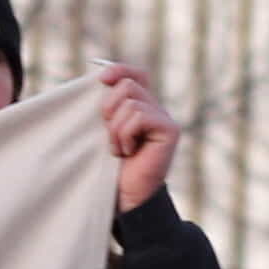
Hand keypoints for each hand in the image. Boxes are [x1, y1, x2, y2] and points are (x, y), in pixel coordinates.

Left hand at [97, 63, 179, 210]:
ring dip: (115, 129)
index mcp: (140, 107)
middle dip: (109, 109)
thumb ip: (106, 106)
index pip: (135, 74)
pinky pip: (139, 116)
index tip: (100, 79)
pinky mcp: (170, 130)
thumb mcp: (103, 131)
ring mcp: (165, 119)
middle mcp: (155, 109)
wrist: (124, 198)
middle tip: (109, 136)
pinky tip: (129, 152)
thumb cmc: (109, 168)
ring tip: (119, 149)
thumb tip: (99, 76)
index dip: (119, 70)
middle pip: (128, 85)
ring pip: (131, 102)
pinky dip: (125, 134)